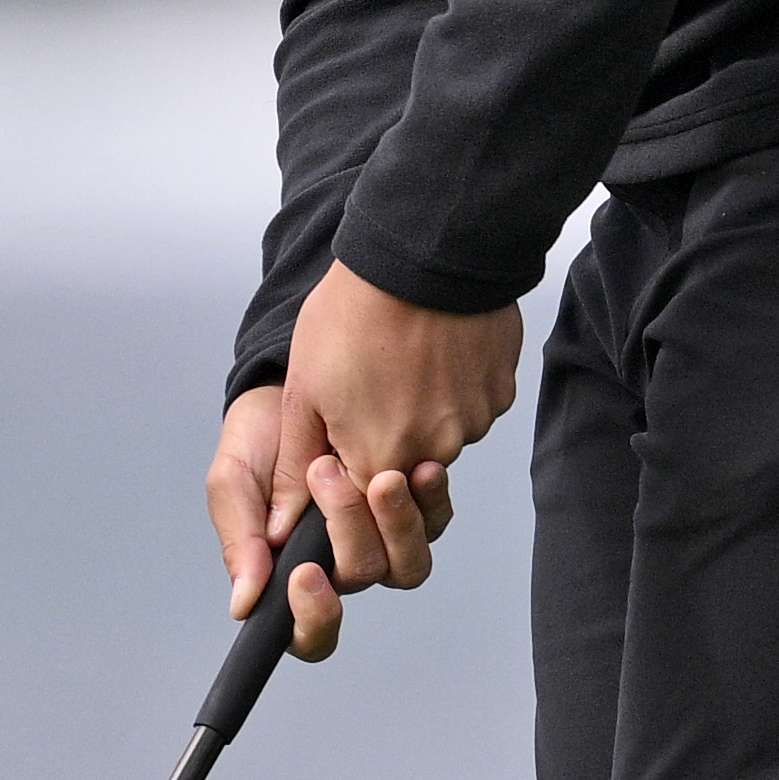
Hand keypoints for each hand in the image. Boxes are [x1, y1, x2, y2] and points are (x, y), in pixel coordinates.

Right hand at [208, 384, 446, 657]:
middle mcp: (342, 566)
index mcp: (293, 575)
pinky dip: (430, 498)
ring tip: (385, 478)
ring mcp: (381, 540)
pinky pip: (434, 521)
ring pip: (408, 564)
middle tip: (324, 473)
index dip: (315, 620)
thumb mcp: (234, 484)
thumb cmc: (258, 442)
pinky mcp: (411, 509)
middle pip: (363, 580)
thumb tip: (244, 604)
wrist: (292, 390)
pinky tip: (421, 469)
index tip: (305, 575)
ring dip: (398, 524)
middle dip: (349, 531)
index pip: (310, 633)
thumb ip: (242, 542)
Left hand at [282, 263, 524, 489]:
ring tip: (401, 358)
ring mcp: (473, 423)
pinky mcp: (500, 392)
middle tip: (369, 381)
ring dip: (421, 409)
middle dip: (384, 435)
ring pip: (441, 434)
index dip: (346, 464)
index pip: (364, 500)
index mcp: (380, 463)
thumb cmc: (354, 314)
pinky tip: (435, 349)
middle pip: (405, 467)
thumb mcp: (304, 390)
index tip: (340, 424)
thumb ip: (296, 464)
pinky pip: (471, 404)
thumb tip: (279, 525)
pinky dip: (453, 386)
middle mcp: (434, 455)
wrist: (423, 253)